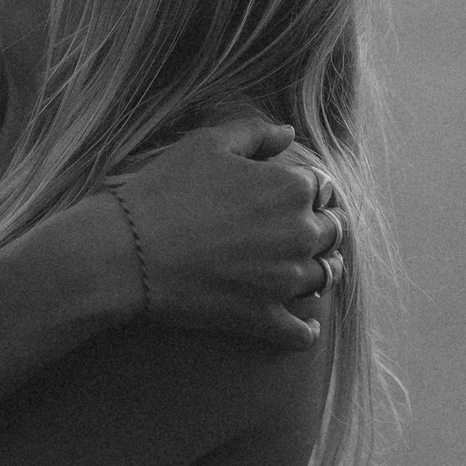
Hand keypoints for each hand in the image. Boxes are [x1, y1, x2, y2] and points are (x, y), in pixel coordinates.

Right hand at [104, 115, 345, 351]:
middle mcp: (299, 234)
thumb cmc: (166, 190)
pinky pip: (303, 332)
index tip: (299, 194)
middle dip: (323, 228)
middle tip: (306, 231)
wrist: (132, 252)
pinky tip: (307, 325)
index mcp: (291, 188)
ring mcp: (285, 280)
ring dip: (322, 270)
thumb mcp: (208, 143)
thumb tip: (288, 134)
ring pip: (326, 277)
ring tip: (311, 270)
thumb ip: (255, 133)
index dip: (313, 188)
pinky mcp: (264, 317)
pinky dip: (308, 330)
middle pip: (333, 232)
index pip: (325, 187)